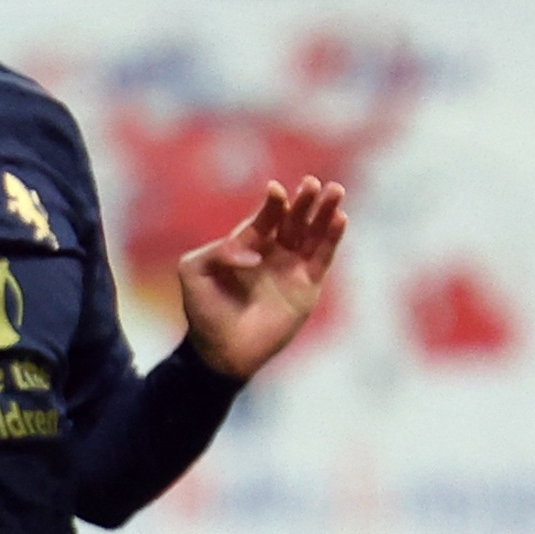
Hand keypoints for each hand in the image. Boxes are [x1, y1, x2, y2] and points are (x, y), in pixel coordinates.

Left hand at [177, 177, 349, 377]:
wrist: (222, 350)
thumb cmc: (204, 311)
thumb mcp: (194, 271)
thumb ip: (216, 251)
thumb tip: (253, 255)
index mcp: (248, 245)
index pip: (266, 217)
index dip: (273, 204)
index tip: (276, 191)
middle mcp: (274, 252)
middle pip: (294, 219)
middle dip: (304, 201)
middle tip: (312, 183)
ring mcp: (293, 269)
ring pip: (313, 234)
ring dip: (324, 213)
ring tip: (336, 191)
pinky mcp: (308, 287)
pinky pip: (322, 258)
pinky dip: (332, 239)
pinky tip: (340, 219)